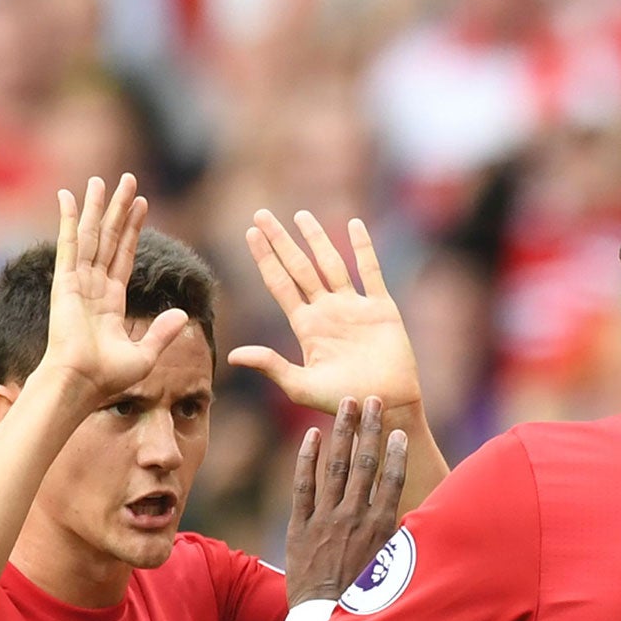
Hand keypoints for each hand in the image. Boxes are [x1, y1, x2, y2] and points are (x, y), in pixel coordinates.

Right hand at [36, 174, 191, 404]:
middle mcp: (93, 286)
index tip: (141, 205)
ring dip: (98, 207)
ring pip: (92, 235)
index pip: (124, 256)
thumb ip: (163, 332)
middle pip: (109, 238)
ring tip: (104, 180)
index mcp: (111, 301)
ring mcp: (78, 281)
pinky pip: (70, 244)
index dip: (133, 230)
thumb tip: (182, 314)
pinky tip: (70, 196)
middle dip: (118, 209)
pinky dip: (70, 219)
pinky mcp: (66, 281)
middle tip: (127, 180)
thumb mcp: (146, 355)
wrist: (83, 383)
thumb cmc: (109, 377)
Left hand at [232, 211, 423, 418]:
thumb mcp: (301, 386)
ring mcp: (354, 308)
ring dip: (316, 239)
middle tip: (262, 215)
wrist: (386, 405)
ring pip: (331, 264)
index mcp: (307, 326)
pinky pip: (371, 272)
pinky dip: (363, 249)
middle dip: (281, 242)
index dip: (266, 259)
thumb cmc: (344, 401)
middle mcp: (328, 311)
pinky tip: (354, 226)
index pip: (280, 284)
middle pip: (300, 267)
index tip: (252, 234)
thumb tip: (234, 355)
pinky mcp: (382, 309)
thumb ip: (271, 365)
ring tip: (301, 215)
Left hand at [284, 396, 408, 606]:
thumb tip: (425, 521)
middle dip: (369, 429)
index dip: (395, 453)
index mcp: (380, 528)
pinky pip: (304, 484)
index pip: (391, 480)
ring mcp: (325, 518)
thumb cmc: (364, 597)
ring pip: (336, 467)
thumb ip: (404, 539)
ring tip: (347, 405)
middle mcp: (354, 517)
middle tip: (372, 400)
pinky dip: (308, 458)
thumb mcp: (392, 568)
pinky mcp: (300, 525)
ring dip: (343, 432)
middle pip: (365, 464)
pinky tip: (312, 434)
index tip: (399, 430)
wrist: (323, 616)